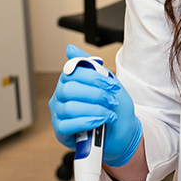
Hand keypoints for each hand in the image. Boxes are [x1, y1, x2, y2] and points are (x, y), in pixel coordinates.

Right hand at [49, 44, 142, 166]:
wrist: (121, 131)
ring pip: (69, 107)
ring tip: (109, 113)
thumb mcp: (106, 81)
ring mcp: (58, 114)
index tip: (112, 85)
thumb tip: (69, 48)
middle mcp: (60, 96)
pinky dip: (87, 122)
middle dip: (95, 94)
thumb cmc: (112, 106)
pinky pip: (67, 125)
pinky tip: (100, 122)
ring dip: (95, 110)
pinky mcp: (60, 132)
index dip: (94, 78)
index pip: (73, 72)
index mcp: (70, 81)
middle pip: (68, 89)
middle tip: (111, 101)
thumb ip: (90, 64)